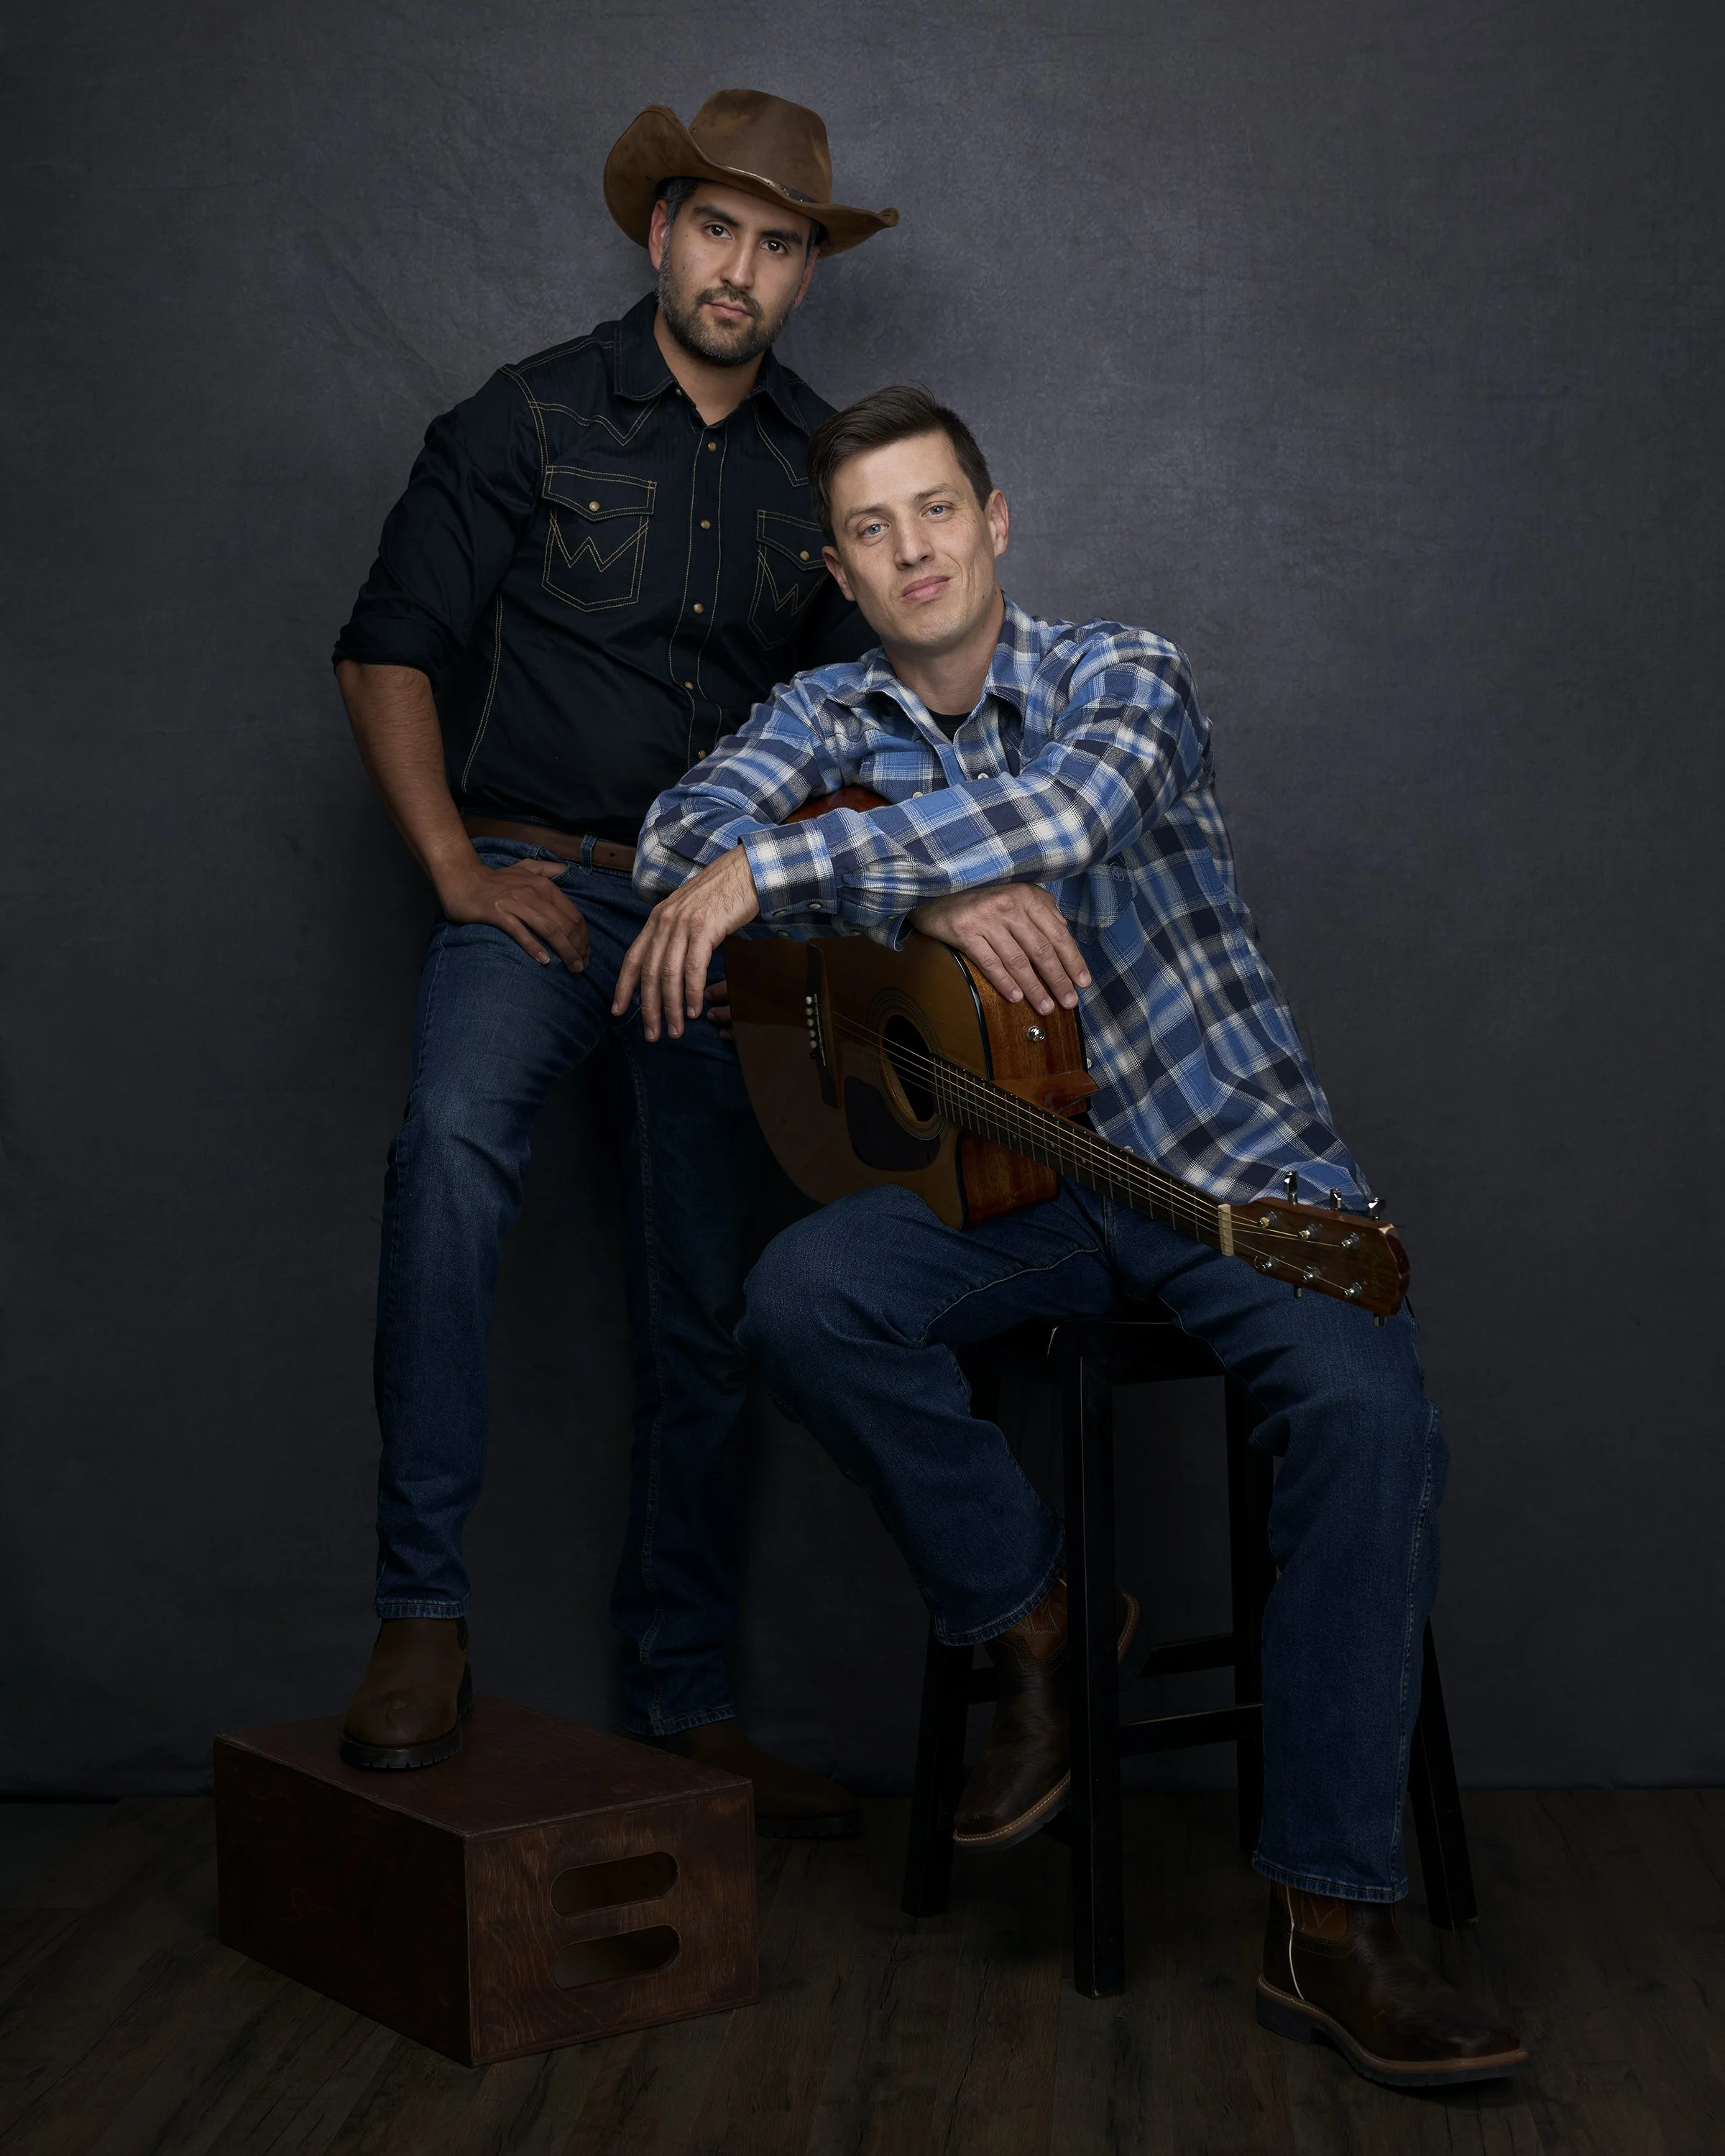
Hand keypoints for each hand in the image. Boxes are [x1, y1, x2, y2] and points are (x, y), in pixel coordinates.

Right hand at [436, 853, 589, 970]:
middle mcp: (533, 893)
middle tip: (582, 965)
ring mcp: (516, 903)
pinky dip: (534, 947)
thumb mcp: (524, 867)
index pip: (573, 914)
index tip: (586, 952)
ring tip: (572, 967)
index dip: (583, 935)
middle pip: (565, 924)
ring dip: (564, 950)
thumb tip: (568, 870)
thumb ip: (547, 868)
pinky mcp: (498, 913)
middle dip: (578, 947)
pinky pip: (521, 932)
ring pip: (549, 929)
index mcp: (544, 885)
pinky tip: (544, 961)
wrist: (462, 879)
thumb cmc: (495, 879)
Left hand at [613, 846, 760, 1039]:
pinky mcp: (705, 927)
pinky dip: (691, 992)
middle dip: (648, 1008)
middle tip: (652, 1034)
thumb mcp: (690, 911)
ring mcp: (684, 923)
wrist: (749, 869)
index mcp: (658, 918)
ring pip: (668, 973)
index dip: (624, 987)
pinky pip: (693, 966)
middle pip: (648, 972)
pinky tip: (693, 1009)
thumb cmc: (724, 893)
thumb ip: (675, 933)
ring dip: (670, 1007)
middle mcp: (665, 920)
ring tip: (675, 1030)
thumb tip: (671, 964)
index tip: (618, 1010)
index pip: (633, 957)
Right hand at [910, 883, 1090, 1013]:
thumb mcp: (1017, 895)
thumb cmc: (984, 901)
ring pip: (1017, 961)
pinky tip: (1016, 998)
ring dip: (1034, 988)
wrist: (938, 898)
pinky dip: (1004, 983)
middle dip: (1058, 980)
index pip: (1057, 933)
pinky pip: (990, 963)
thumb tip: (1065, 931)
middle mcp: (1009, 905)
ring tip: (1045, 1007)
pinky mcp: (965, 932)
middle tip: (1069, 1002)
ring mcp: (986, 919)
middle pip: (1041, 950)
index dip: (1072, 960)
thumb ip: (1043, 909)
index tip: (1083, 983)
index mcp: (1027, 896)